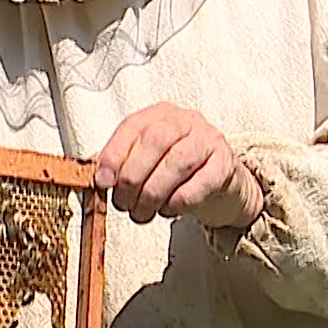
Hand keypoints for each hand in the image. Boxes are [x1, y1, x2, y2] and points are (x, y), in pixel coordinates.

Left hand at [94, 103, 264, 228]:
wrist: (220, 183)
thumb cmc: (176, 171)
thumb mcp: (147, 162)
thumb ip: (123, 165)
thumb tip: (101, 179)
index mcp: (159, 115)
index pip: (132, 127)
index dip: (114, 155)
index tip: (104, 182)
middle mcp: (185, 120)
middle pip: (155, 141)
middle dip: (133, 178)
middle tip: (124, 204)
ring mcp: (208, 139)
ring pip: (177, 162)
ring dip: (154, 194)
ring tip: (143, 212)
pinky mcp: (226, 163)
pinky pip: (201, 183)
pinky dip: (179, 201)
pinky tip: (169, 209)